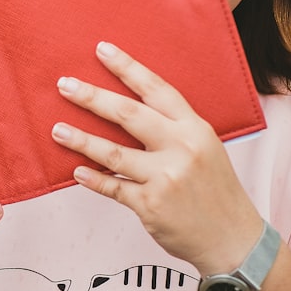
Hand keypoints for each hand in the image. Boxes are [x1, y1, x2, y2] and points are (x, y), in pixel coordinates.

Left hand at [51, 41, 262, 275]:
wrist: (232, 239)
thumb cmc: (215, 190)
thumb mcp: (206, 147)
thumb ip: (174, 127)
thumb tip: (128, 107)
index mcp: (195, 128)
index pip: (156, 89)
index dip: (127, 68)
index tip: (102, 50)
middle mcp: (181, 149)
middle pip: (128, 115)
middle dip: (92, 98)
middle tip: (65, 85)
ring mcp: (165, 178)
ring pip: (113, 153)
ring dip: (81, 140)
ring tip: (57, 130)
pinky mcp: (150, 205)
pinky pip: (113, 187)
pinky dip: (93, 179)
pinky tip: (76, 171)